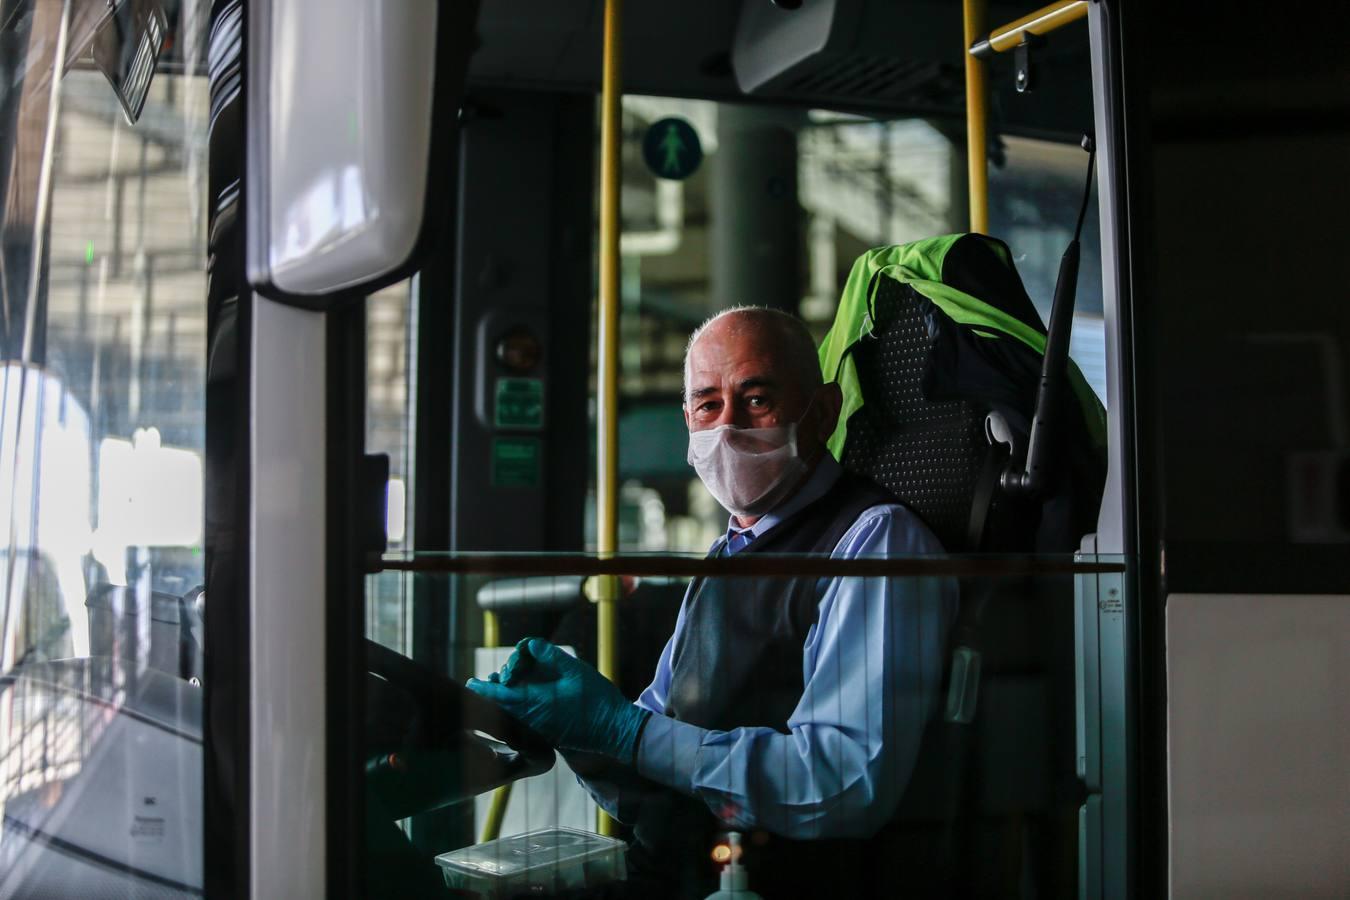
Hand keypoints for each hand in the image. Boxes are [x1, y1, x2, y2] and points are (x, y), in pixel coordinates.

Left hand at [466, 638, 649, 763]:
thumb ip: (551, 656)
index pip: (500, 697)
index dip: (483, 689)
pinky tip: (524, 701)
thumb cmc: (598, 700)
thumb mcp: (576, 670)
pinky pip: (526, 722)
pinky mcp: (550, 735)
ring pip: (514, 716)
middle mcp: (533, 721)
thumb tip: (530, 644)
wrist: (616, 731)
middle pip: (503, 707)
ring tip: (501, 686)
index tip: (470, 683)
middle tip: (488, 680)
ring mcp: (541, 731)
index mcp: (536, 704)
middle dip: (494, 692)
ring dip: (506, 701)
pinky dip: (518, 710)